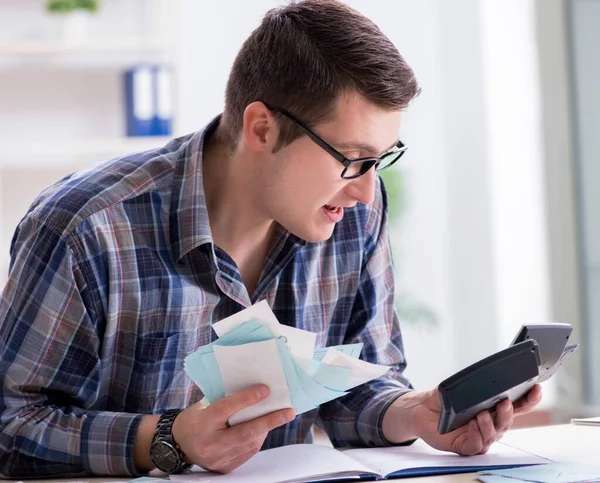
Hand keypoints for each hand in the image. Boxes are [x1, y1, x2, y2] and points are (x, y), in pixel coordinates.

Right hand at [172, 385, 295, 472]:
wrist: (178, 445)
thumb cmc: (195, 418)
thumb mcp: (203, 405)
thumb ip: (225, 399)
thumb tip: (254, 389)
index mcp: (202, 423)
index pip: (226, 409)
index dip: (246, 399)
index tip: (265, 390)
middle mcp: (210, 443)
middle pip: (244, 432)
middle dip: (269, 421)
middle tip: (288, 411)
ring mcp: (217, 459)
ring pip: (249, 443)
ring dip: (267, 429)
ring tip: (280, 416)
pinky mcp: (224, 468)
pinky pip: (247, 453)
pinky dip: (258, 439)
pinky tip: (263, 429)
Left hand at [383, 384, 541, 455]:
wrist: (421, 410)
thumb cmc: (442, 399)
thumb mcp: (458, 388)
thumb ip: (473, 386)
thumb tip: (485, 381)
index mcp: (493, 408)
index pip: (516, 405)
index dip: (529, 398)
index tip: (535, 388)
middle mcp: (490, 423)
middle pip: (507, 421)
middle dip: (508, 413)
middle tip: (504, 403)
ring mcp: (479, 435)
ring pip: (493, 434)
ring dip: (490, 425)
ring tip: (482, 414)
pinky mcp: (466, 446)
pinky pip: (477, 445)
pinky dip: (477, 435)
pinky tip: (473, 426)